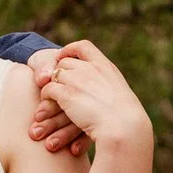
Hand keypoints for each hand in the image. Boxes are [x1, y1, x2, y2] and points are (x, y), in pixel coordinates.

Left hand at [35, 40, 149, 152]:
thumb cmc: (126, 118)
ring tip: (51, 96)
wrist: (123, 126)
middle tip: (57, 84)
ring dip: (51, 85)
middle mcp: (90, 69)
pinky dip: (46, 96)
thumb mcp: (120, 95)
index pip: (84, 46)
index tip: (63, 56)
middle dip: (60, 72)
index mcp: (105, 66)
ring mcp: (77, 80)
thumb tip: (104, 92)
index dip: (70, 49)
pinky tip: (48, 104)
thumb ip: (108, 87)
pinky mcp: (67, 94)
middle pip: (65, 62)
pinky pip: (48, 89)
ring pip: (55, 75)